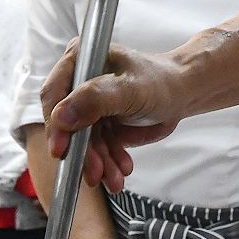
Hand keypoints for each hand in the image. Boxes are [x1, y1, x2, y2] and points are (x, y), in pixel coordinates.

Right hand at [41, 43, 191, 191]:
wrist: (183, 93)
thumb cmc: (161, 81)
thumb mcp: (129, 88)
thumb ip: (95, 99)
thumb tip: (61, 116)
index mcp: (80, 60)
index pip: (54, 94)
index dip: (55, 124)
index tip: (61, 149)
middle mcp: (79, 83)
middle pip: (67, 124)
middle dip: (82, 152)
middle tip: (94, 173)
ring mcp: (88, 106)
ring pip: (83, 142)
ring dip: (97, 163)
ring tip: (113, 178)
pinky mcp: (99, 124)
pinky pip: (97, 149)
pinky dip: (108, 163)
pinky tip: (120, 170)